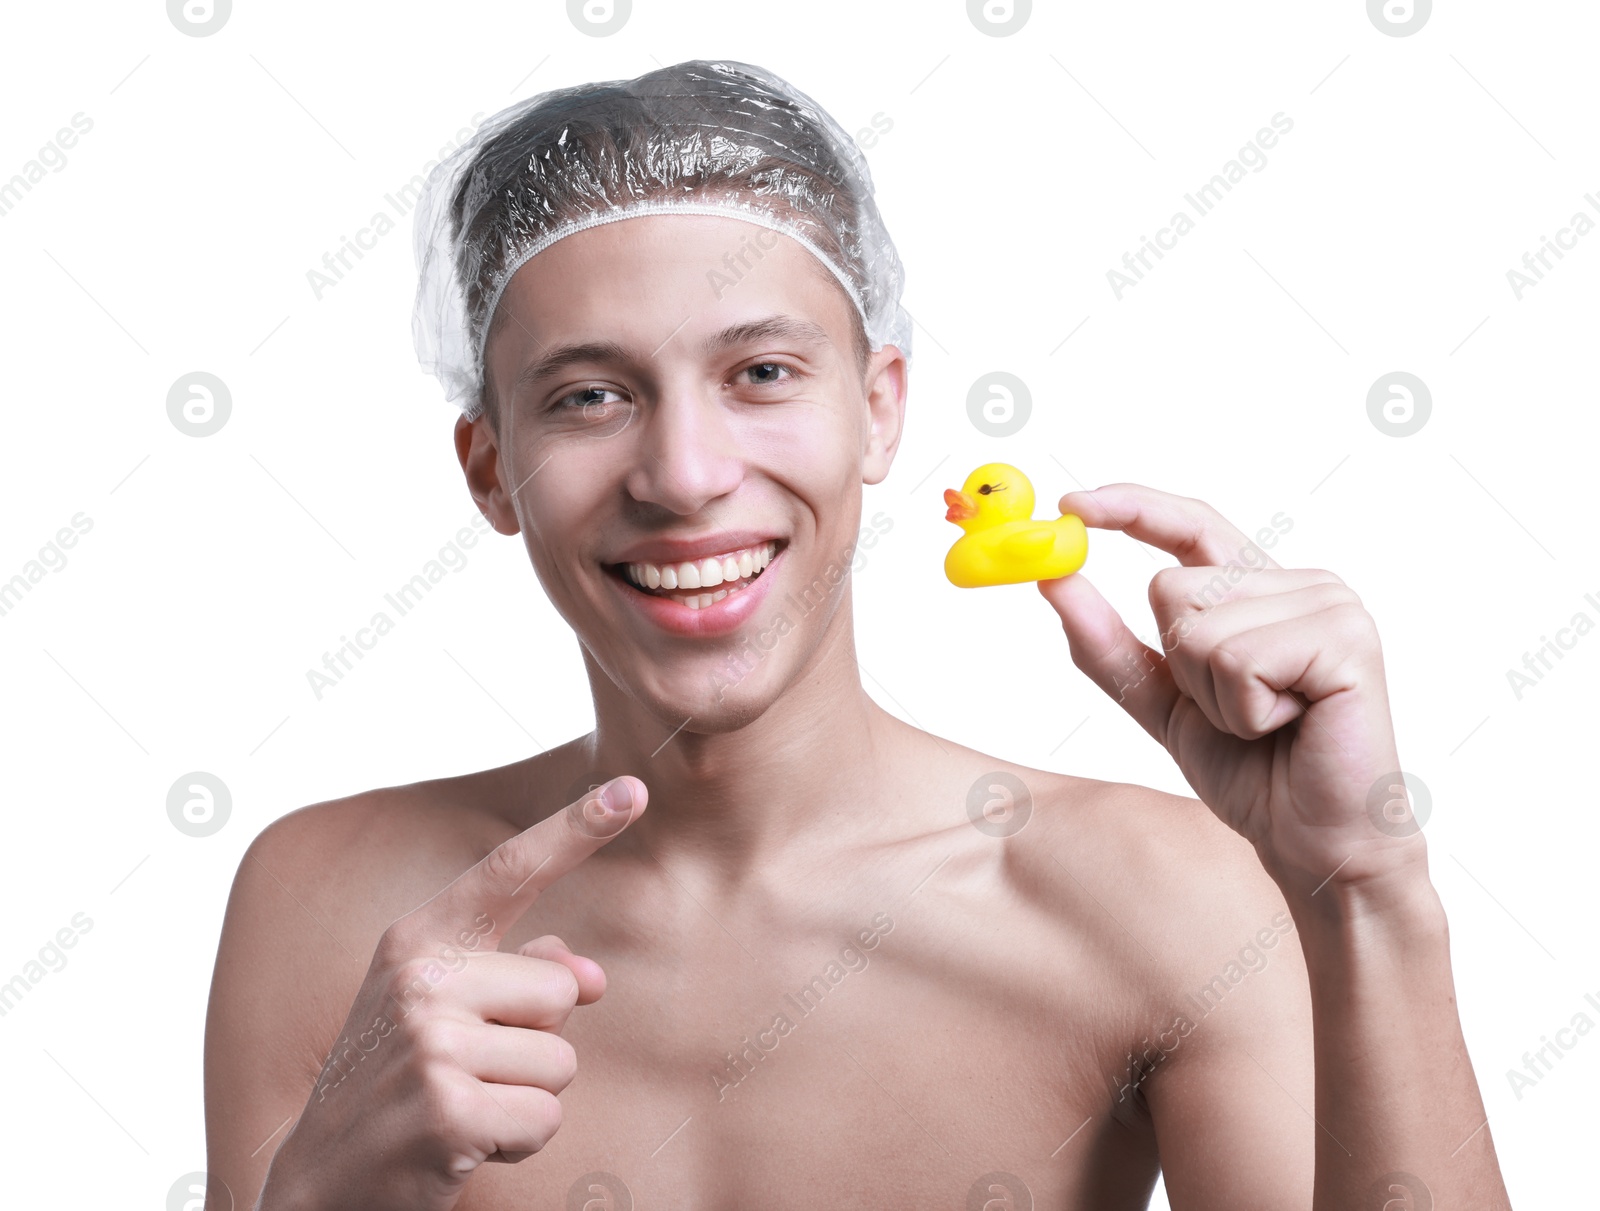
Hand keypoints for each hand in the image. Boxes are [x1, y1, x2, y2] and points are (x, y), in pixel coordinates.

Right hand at [257, 776, 646, 1210]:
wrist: (322, 1183)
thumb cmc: (399, 1086)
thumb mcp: (446, 1013)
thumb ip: (521, 977)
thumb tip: (592, 976)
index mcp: (418, 940)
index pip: (510, 871)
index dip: (576, 828)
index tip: (633, 789)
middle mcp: (419, 978)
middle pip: (562, 993)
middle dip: (536, 1044)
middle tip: (468, 1073)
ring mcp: (428, 1041)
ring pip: (561, 1062)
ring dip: (526, 1098)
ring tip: (462, 1107)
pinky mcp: (445, 1107)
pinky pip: (545, 1116)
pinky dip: (518, 1141)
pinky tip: (464, 1144)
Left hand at [1036, 484, 1419, 897]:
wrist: (1311, 841)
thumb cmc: (1252, 772)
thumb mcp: (1160, 702)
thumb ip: (1107, 643)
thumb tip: (1054, 580)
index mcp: (1261, 591)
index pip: (1191, 524)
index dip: (1131, 508)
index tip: (1071, 505)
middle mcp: (1301, 584)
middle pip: (1171, 587)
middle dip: (1179, 668)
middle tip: (1233, 714)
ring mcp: (1330, 605)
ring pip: (1198, 627)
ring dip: (1213, 696)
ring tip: (1264, 724)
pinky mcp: (1347, 640)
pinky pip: (1238, 659)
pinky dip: (1243, 710)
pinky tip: (1288, 727)